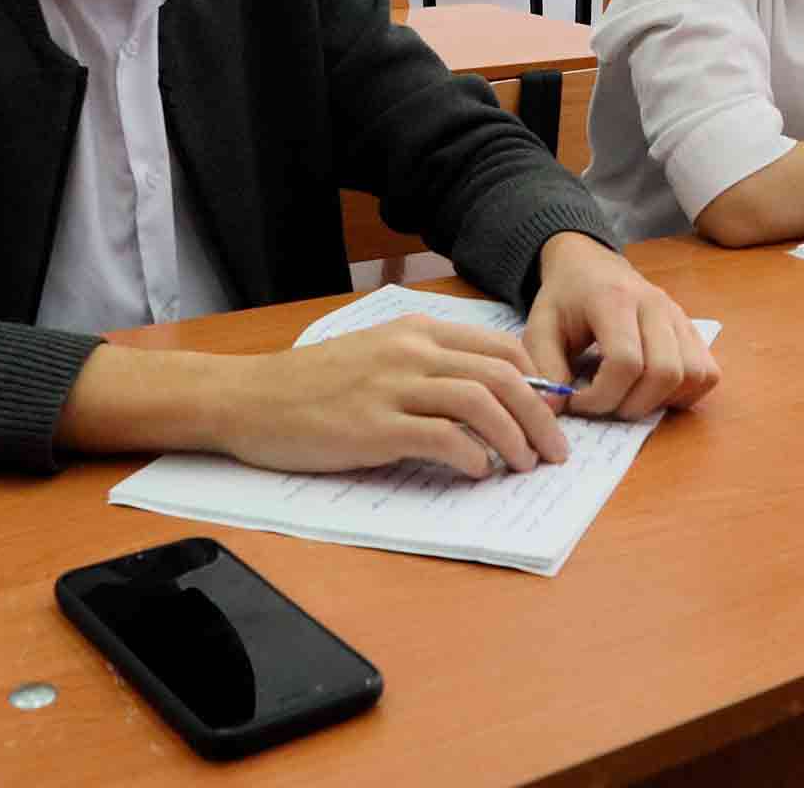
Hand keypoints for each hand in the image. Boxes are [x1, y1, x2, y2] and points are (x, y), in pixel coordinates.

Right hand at [214, 317, 569, 478]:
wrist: (248, 398)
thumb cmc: (311, 384)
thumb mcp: (375, 354)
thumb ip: (426, 366)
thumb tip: (486, 398)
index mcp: (416, 331)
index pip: (501, 349)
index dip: (537, 384)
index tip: (548, 415)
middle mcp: (411, 352)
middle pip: (504, 376)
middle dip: (542, 417)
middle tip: (555, 451)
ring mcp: (392, 388)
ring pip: (482, 403)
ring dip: (516, 438)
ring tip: (524, 466)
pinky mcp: (374, 428)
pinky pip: (443, 438)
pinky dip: (472, 456)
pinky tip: (477, 471)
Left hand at [525, 233, 718, 419]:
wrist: (589, 265)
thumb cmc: (566, 298)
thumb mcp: (540, 326)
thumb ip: (544, 367)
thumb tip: (553, 412)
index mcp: (614, 299)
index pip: (625, 362)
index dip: (602, 396)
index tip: (577, 401)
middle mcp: (655, 305)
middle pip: (664, 372)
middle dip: (631, 404)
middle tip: (603, 405)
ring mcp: (679, 316)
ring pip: (692, 375)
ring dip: (660, 401)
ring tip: (628, 398)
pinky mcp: (692, 329)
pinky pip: (707, 372)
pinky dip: (684, 393)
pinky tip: (653, 391)